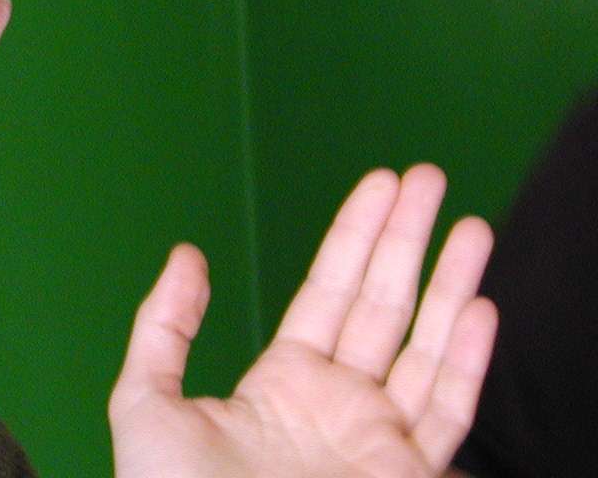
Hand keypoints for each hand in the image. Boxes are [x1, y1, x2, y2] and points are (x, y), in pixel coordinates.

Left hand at [109, 164, 497, 477]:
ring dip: (450, 285)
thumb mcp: (145, 404)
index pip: (328, 293)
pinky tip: (478, 307)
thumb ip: (165, 328)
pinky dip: (466, 360)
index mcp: (282, 386)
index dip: (356, 236)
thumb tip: (186, 255)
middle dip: (407, 240)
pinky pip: (444, 411)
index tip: (381, 183)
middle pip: (382, 305)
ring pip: (424, 348)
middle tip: (428, 175)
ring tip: (469, 223)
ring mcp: (377, 443)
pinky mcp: (405, 475)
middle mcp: (338, 407)